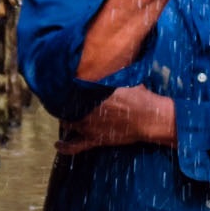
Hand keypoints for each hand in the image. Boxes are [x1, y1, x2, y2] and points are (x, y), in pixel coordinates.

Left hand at [56, 85, 176, 155]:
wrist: (151, 119)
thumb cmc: (142, 98)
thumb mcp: (128, 80)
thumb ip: (115, 74)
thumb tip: (111, 64)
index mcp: (93, 94)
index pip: (73, 90)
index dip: (69, 89)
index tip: (69, 87)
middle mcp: (87, 110)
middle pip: (68, 107)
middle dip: (67, 104)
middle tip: (69, 102)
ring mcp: (88, 127)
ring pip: (69, 124)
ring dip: (67, 120)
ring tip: (67, 117)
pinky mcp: (94, 140)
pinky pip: (75, 146)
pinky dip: (65, 146)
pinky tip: (58, 145)